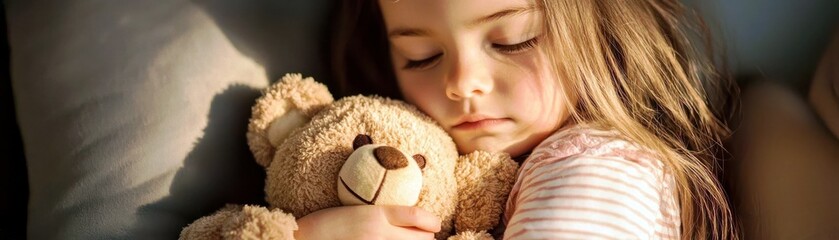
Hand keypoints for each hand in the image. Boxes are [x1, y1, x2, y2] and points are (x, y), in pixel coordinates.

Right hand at [294, 205, 440, 239]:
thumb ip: (380, 215)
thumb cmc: (325, 225)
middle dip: (427, 237)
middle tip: (426, 236)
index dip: (432, 220)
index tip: (436, 223)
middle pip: (421, 237)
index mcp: (374, 214)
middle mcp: (378, 233)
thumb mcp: (354, 211)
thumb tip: (405, 221)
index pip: (415, 215)